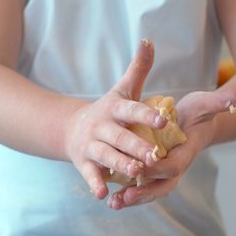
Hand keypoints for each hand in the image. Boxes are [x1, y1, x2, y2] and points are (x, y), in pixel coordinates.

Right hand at [64, 40, 168, 198]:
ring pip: (107, 155)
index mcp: (114, 108)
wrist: (71, 128)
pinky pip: (89, 173)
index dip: (147, 115)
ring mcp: (91, 145)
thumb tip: (149, 40)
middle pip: (120, 136)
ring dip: (120, 164)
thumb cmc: (107, 110)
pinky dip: (94, 183)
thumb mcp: (122, 89)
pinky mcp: (84, 162)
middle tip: (154, 155)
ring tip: (136, 173)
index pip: (132, 110)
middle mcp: (102, 126)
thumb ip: (138, 68)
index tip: (164, 120)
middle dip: (136, 146)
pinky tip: (102, 195)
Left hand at [107, 89, 235, 209]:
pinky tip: (110, 200)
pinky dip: (126, 196)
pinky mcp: (152, 174)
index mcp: (185, 153)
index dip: (158, 167)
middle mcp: (174, 167)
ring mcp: (163, 173)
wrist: (193, 124)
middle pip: (160, 186)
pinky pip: (139, 188)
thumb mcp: (206, 103)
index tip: (141, 166)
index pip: (173, 165)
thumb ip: (221, 102)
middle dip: (143, 193)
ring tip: (113, 204)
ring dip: (131, 199)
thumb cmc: (198, 113)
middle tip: (124, 197)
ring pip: (148, 192)